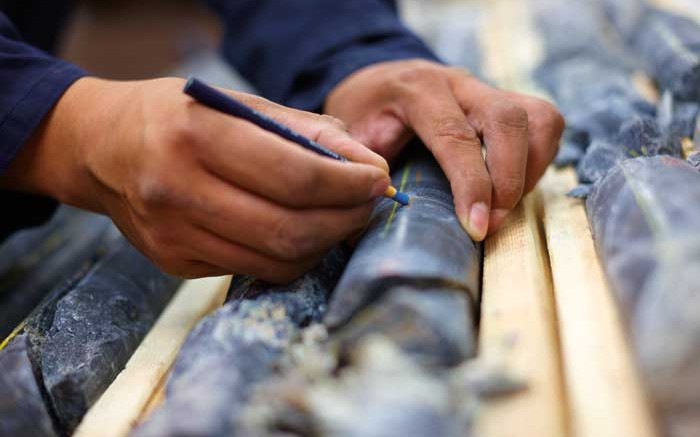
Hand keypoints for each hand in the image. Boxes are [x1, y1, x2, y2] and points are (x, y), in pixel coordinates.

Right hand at [3, 77, 389, 281]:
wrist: (105, 148)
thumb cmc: (181, 117)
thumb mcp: (241, 105)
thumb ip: (309, 134)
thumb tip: (369, 169)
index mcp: (197, 134)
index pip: (296, 176)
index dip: (349, 186)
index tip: (377, 182)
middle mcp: (179, 189)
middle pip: (291, 229)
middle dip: (345, 220)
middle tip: (365, 205)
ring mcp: (173, 234)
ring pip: (277, 260)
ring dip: (324, 243)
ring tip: (338, 218)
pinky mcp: (174, 263)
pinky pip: (254, 270)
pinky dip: (291, 255)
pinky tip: (299, 232)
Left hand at [325, 60, 563, 240]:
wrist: (377, 85)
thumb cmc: (364, 118)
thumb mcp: (347, 140)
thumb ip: (361, 168)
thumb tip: (377, 211)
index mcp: (418, 90)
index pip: (455, 136)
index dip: (471, 185)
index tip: (475, 227)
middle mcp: (459, 83)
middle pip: (508, 120)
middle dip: (509, 181)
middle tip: (490, 224)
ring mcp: (487, 89)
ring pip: (538, 118)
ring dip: (529, 172)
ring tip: (501, 208)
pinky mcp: (506, 101)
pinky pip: (543, 125)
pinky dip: (536, 162)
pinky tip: (510, 188)